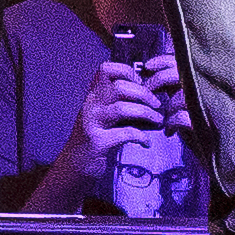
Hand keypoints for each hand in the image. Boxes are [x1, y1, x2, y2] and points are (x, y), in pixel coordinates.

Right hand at [69, 53, 165, 178]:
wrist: (77, 165)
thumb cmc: (99, 138)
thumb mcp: (109, 116)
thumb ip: (124, 104)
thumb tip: (153, 100)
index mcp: (94, 95)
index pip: (106, 69)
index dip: (128, 72)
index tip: (142, 85)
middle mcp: (91, 105)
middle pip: (119, 87)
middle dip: (144, 94)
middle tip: (157, 106)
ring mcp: (92, 123)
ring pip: (121, 108)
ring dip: (146, 114)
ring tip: (158, 121)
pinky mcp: (97, 142)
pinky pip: (124, 133)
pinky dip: (141, 137)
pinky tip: (146, 143)